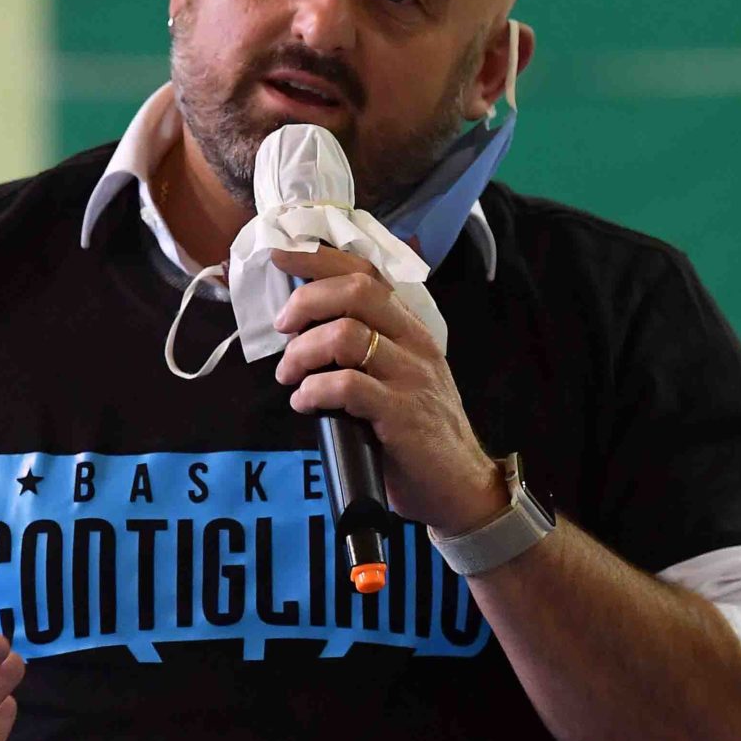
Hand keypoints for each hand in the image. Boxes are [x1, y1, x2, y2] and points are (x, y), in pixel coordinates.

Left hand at [269, 246, 507, 533]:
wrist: (459, 486)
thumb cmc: (418, 431)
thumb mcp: (398, 377)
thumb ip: (366, 347)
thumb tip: (304, 327)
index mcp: (411, 329)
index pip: (369, 274)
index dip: (322, 259)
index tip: (281, 254)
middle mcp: (415, 345)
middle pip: (356, 292)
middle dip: (306, 302)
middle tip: (281, 327)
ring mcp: (411, 378)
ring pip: (346, 335)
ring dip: (302, 353)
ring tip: (289, 376)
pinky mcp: (402, 415)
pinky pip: (347, 387)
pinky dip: (314, 391)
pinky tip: (304, 403)